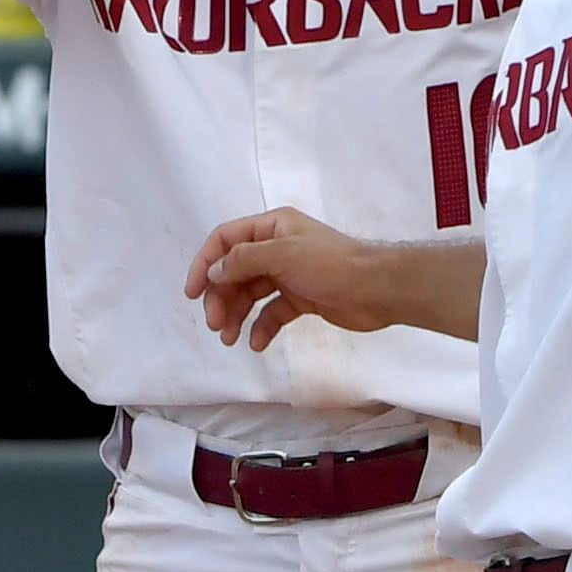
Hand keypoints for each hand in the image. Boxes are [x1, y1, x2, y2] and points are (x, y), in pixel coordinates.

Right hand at [187, 208, 457, 350]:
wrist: (378, 289)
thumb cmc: (331, 265)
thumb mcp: (283, 255)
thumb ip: (243, 260)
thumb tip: (212, 272)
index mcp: (272, 227)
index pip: (225, 240)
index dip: (204, 264)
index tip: (192, 293)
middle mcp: (277, 248)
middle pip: (234, 271)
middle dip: (220, 297)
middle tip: (214, 323)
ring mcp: (289, 274)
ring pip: (250, 294)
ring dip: (236, 315)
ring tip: (229, 338)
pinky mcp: (301, 298)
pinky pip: (271, 312)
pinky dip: (261, 327)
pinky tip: (257, 344)